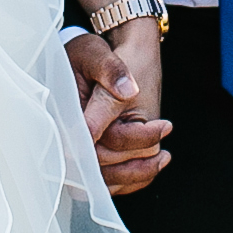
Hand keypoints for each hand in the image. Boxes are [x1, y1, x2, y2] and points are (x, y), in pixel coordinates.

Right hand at [65, 24, 170, 195]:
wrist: (87, 58)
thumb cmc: (89, 54)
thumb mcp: (97, 53)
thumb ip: (110, 71)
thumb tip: (126, 91)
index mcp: (67, 111)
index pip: (97, 139)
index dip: (132, 138)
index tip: (162, 126)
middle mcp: (68, 135)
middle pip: (103, 163)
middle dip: (138, 157)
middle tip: (166, 138)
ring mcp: (78, 149)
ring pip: (105, 178)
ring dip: (136, 173)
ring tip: (163, 158)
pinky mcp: (88, 155)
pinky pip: (107, 179)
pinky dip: (130, 178)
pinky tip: (151, 166)